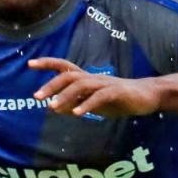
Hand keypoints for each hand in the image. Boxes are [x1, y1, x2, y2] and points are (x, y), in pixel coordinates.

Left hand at [26, 58, 161, 117]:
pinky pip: (99, 97)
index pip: (64, 67)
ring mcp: (105, 84)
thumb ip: (75, 103)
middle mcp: (93, 78)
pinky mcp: (117, 92)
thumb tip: (54, 107)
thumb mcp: (93, 103)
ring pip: (82, 85)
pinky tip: (77, 114)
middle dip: (51, 85)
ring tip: (52, 107)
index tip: (30, 63)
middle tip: (37, 97)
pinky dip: (87, 105)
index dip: (47, 63)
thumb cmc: (118, 99)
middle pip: (69, 76)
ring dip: (65, 96)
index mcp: (87, 79)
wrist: (147, 96)